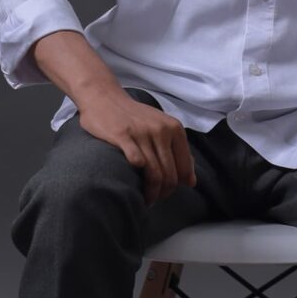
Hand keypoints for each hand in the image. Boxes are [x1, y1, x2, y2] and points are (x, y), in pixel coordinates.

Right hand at [75, 80, 195, 202]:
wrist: (104, 98)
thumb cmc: (134, 117)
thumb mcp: (163, 127)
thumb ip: (178, 152)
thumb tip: (191, 181)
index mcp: (174, 128)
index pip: (184, 168)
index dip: (177, 185)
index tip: (167, 192)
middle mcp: (161, 130)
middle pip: (169, 174)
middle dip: (163, 193)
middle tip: (155, 199)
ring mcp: (142, 133)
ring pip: (154, 173)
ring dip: (151, 193)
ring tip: (146, 199)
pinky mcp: (122, 136)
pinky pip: (136, 162)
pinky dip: (136, 178)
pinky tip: (133, 186)